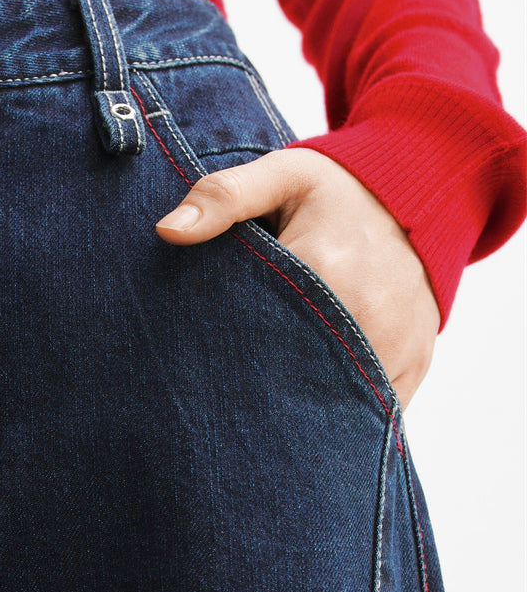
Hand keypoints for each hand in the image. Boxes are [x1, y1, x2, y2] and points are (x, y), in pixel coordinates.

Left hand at [155, 147, 439, 408]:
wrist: (424, 197)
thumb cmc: (340, 191)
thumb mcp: (281, 176)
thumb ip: (223, 196)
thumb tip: (167, 230)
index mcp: (324, 268)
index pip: (255, 333)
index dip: (224, 352)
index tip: (201, 363)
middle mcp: (363, 317)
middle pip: (291, 380)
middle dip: (257, 392)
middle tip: (223, 401)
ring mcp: (394, 347)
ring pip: (331, 404)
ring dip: (299, 412)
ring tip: (264, 410)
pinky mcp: (413, 367)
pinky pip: (369, 410)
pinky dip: (338, 415)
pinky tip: (308, 410)